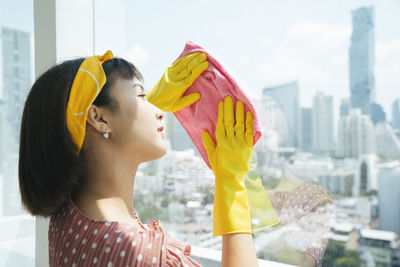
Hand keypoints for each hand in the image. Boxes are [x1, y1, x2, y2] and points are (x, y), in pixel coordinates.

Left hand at [145, 52, 208, 111]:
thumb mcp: (178, 106)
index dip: (199, 69)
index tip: (206, 64)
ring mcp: (170, 73)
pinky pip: (177, 62)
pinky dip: (185, 58)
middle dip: (197, 60)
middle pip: (188, 67)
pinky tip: (190, 55)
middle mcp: (174, 78)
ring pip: (183, 63)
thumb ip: (188, 100)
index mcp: (179, 87)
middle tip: (205, 55)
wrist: (152, 100)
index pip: (191, 76)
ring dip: (192, 57)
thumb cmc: (167, 104)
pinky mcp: (167, 70)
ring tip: (200, 53)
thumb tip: (199, 95)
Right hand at [201, 96, 253, 234]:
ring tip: (240, 103)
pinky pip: (249, 133)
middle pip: (230, 122)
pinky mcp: (248, 147)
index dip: (222, 113)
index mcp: (220, 142)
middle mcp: (230, 141)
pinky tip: (249, 114)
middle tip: (229, 98)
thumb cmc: (220, 167)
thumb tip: (204, 132)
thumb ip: (208, 143)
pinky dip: (249, 123)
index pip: (221, 124)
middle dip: (230, 109)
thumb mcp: (212, 155)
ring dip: (240, 113)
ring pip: (240, 125)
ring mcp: (240, 144)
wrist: (231, 179)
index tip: (222, 103)